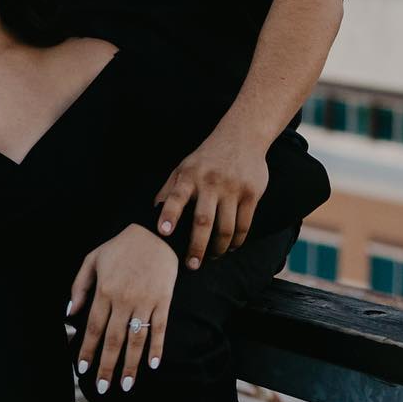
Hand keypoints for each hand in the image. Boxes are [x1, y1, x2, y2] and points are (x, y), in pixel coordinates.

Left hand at [68, 224, 177, 394]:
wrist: (155, 233)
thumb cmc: (120, 247)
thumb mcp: (92, 260)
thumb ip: (79, 287)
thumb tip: (70, 314)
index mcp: (104, 290)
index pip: (94, 328)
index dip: (88, 350)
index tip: (84, 370)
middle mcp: (123, 299)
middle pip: (113, 339)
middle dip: (107, 366)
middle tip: (104, 388)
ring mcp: (145, 300)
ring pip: (136, 338)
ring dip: (131, 364)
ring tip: (126, 385)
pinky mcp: (163, 299)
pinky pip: (160, 327)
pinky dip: (157, 347)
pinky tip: (153, 364)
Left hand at [155, 118, 270, 266]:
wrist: (241, 136)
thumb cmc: (206, 159)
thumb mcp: (183, 168)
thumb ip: (169, 191)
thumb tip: (151, 214)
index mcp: (189, 176)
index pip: (175, 197)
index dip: (169, 214)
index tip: (163, 232)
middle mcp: (210, 182)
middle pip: (203, 221)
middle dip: (197, 246)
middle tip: (192, 265)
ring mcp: (232, 188)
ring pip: (225, 228)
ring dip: (218, 248)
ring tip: (212, 257)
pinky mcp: (251, 193)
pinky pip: (244, 225)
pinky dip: (236, 241)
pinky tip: (230, 248)